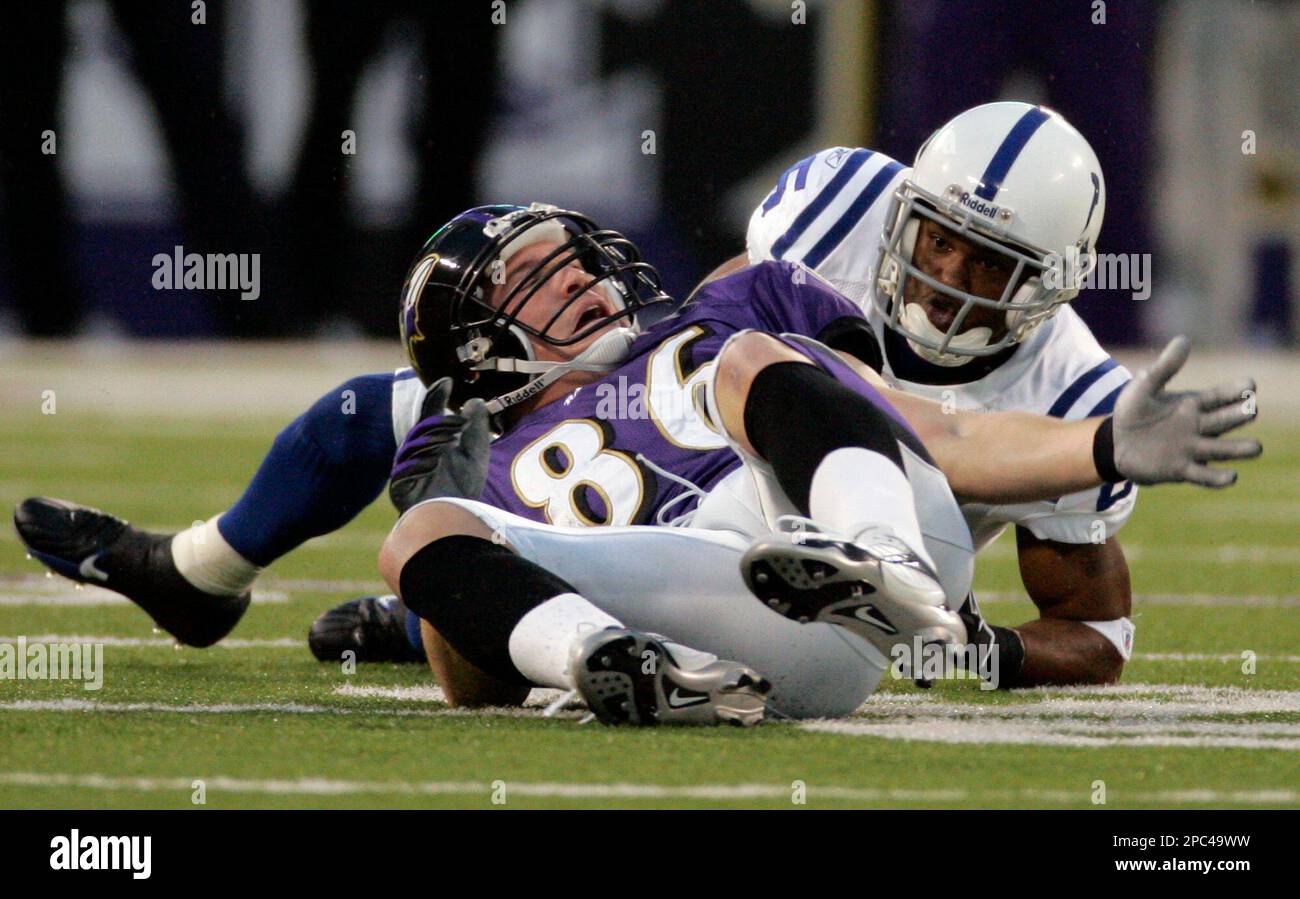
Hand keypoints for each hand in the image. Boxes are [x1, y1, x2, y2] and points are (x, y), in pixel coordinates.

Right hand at [389, 378, 491, 512]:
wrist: (453, 519)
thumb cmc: (463, 486)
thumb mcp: (475, 453)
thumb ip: (476, 427)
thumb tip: (474, 400)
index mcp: (432, 440)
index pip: (431, 414)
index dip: (436, 397)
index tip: (447, 381)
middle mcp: (416, 451)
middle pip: (423, 428)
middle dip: (440, 424)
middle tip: (460, 424)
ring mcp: (406, 467)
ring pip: (414, 445)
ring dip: (432, 441)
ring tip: (450, 441)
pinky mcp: (399, 486)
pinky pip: (405, 469)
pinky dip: (419, 464)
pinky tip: (433, 462)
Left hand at [1111, 336, 1260, 487]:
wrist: (1114, 443)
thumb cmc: (1132, 412)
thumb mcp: (1143, 387)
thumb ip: (1164, 368)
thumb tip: (1184, 340)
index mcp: (1193, 404)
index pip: (1221, 396)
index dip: (1236, 391)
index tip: (1249, 385)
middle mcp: (1199, 427)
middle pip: (1226, 420)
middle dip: (1240, 415)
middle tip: (1251, 410)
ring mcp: (1192, 449)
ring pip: (1221, 449)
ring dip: (1239, 449)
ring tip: (1257, 448)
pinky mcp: (1180, 470)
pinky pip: (1203, 475)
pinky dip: (1217, 478)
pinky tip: (1231, 477)